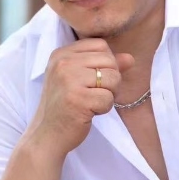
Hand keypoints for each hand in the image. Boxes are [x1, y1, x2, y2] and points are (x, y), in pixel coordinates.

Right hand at [27, 38, 133, 155]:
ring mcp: (69, 80)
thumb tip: (131, 58)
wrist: (47, 135)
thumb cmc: (65, 106)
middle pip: (109, 60)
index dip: (107, 63)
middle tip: (96, 94)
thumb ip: (104, 66)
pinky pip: (108, 98)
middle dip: (111, 80)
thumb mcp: (79, 79)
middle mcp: (63, 63)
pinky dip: (104, 108)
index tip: (95, 79)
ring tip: (92, 102)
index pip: (100, 45)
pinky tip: (89, 112)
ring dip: (109, 94)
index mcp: (62, 54)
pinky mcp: (78, 99)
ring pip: (113, 78)